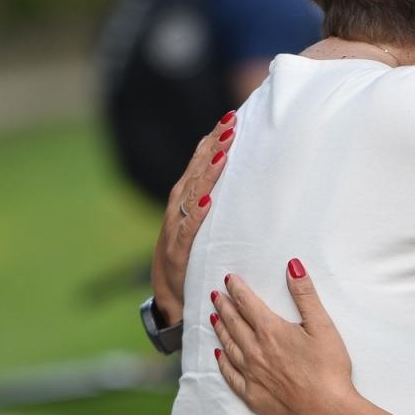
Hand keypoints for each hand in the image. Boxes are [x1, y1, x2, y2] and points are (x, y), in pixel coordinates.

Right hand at [151, 114, 236, 323]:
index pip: (200, 162)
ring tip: (223, 153)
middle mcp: (178, 208)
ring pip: (191, 194)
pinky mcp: (177, 251)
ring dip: (207, 173)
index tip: (231, 118)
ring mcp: (176, 228)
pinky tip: (207, 200)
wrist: (170, 296)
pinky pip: (189, 230)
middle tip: (231, 125)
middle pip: (197, 171)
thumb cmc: (191, 256)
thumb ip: (217, 202)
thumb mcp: (204, 225)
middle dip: (213, 147)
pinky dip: (196, 214)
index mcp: (186, 199)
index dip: (214, 140)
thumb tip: (244, 180)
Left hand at [210, 261, 358, 414]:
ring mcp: (251, 374)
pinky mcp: (252, 395)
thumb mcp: (323, 325)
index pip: (247, 303)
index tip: (228, 280)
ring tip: (214, 318)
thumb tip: (293, 266)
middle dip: (224, 306)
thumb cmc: (329, 368)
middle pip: (233, 322)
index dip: (237, 289)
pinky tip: (218, 354)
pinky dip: (222, 362)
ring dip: (220, 329)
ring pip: (228, 346)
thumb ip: (305, 294)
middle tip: (215, 295)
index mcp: (271, 330)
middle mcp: (255, 350)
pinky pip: (230, 375)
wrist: (327, 411)